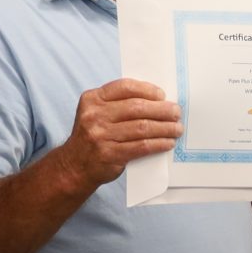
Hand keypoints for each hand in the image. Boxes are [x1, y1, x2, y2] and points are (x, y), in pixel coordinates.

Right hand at [61, 79, 181, 187]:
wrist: (75, 165)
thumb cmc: (94, 135)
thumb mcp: (97, 113)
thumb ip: (119, 104)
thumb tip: (157, 100)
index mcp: (92, 99)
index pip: (124, 87)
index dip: (147, 90)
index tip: (162, 95)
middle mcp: (94, 115)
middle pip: (137, 108)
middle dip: (162, 109)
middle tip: (176, 112)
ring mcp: (101, 135)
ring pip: (142, 127)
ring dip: (165, 128)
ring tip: (177, 128)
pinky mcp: (110, 154)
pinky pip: (141, 146)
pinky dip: (159, 143)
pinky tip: (168, 142)